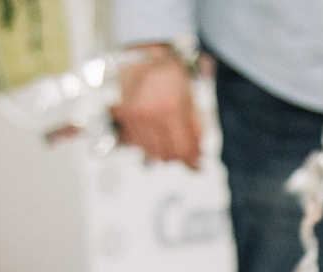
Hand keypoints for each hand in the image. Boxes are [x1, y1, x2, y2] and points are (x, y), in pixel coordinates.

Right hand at [113, 50, 202, 168]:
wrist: (147, 55)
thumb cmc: (171, 75)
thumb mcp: (192, 100)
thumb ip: (195, 129)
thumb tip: (198, 157)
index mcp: (172, 109)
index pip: (183, 150)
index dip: (192, 162)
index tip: (198, 165)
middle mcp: (151, 115)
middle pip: (166, 155)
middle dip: (179, 158)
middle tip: (186, 153)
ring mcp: (135, 116)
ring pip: (150, 152)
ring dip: (162, 153)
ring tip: (169, 143)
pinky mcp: (125, 115)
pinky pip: (136, 142)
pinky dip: (147, 145)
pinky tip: (154, 136)